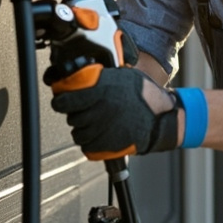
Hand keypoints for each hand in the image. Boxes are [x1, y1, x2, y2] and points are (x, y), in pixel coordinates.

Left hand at [49, 66, 178, 158]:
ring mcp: (102, 130)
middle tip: (86, 111)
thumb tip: (81, 77)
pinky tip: (100, 134)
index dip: (60, 101)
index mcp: (100, 92)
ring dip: (83, 129)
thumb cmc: (145, 94)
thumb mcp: (122, 75)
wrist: (162, 117)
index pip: (65, 101)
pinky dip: (91, 142)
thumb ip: (100, 78)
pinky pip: (88, 147)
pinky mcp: (107, 146)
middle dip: (76, 114)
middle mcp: (98, 111)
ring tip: (95, 123)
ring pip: (78, 134)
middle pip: (71, 117)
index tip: (61, 101)